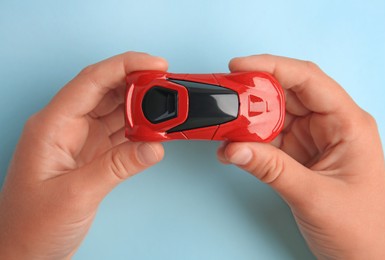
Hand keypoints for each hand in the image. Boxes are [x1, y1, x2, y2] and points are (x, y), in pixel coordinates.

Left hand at [0, 52, 167, 258]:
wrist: (23, 252)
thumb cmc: (31, 226)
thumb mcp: (76, 194)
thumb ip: (118, 166)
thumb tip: (155, 147)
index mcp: (52, 125)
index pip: (92, 81)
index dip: (126, 66)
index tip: (156, 65)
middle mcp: (66, 127)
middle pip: (106, 91)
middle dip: (138, 84)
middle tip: (168, 85)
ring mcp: (79, 140)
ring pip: (115, 111)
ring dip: (142, 108)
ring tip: (167, 107)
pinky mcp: (91, 155)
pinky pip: (120, 133)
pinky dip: (139, 130)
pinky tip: (155, 131)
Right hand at [218, 55, 384, 258]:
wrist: (363, 256)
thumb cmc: (359, 228)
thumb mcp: (314, 196)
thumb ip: (271, 169)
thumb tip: (233, 148)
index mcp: (348, 124)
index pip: (309, 80)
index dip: (273, 67)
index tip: (240, 66)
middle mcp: (331, 124)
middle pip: (289, 92)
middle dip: (255, 91)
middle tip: (225, 93)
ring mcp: (313, 138)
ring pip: (275, 113)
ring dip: (248, 118)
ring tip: (224, 124)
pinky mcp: (299, 153)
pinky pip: (269, 136)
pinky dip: (249, 140)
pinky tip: (233, 146)